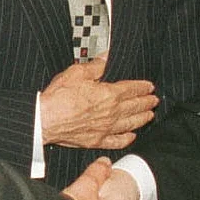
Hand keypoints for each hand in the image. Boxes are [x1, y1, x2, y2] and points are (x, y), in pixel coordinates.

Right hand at [40, 56, 158, 149]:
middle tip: (154, 100)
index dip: (142, 87)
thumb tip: (107, 57)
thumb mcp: (77, 73)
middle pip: (135, 107)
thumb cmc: (58, 97)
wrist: (45, 119)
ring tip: (149, 116)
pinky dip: (126, 139)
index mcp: (108, 94)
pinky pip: (117, 141)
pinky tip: (131, 136)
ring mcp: (105, 129)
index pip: (132, 90)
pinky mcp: (96, 141)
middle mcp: (111, 113)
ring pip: (130, 124)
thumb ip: (96, 66)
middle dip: (146, 103)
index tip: (149, 87)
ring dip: (142, 119)